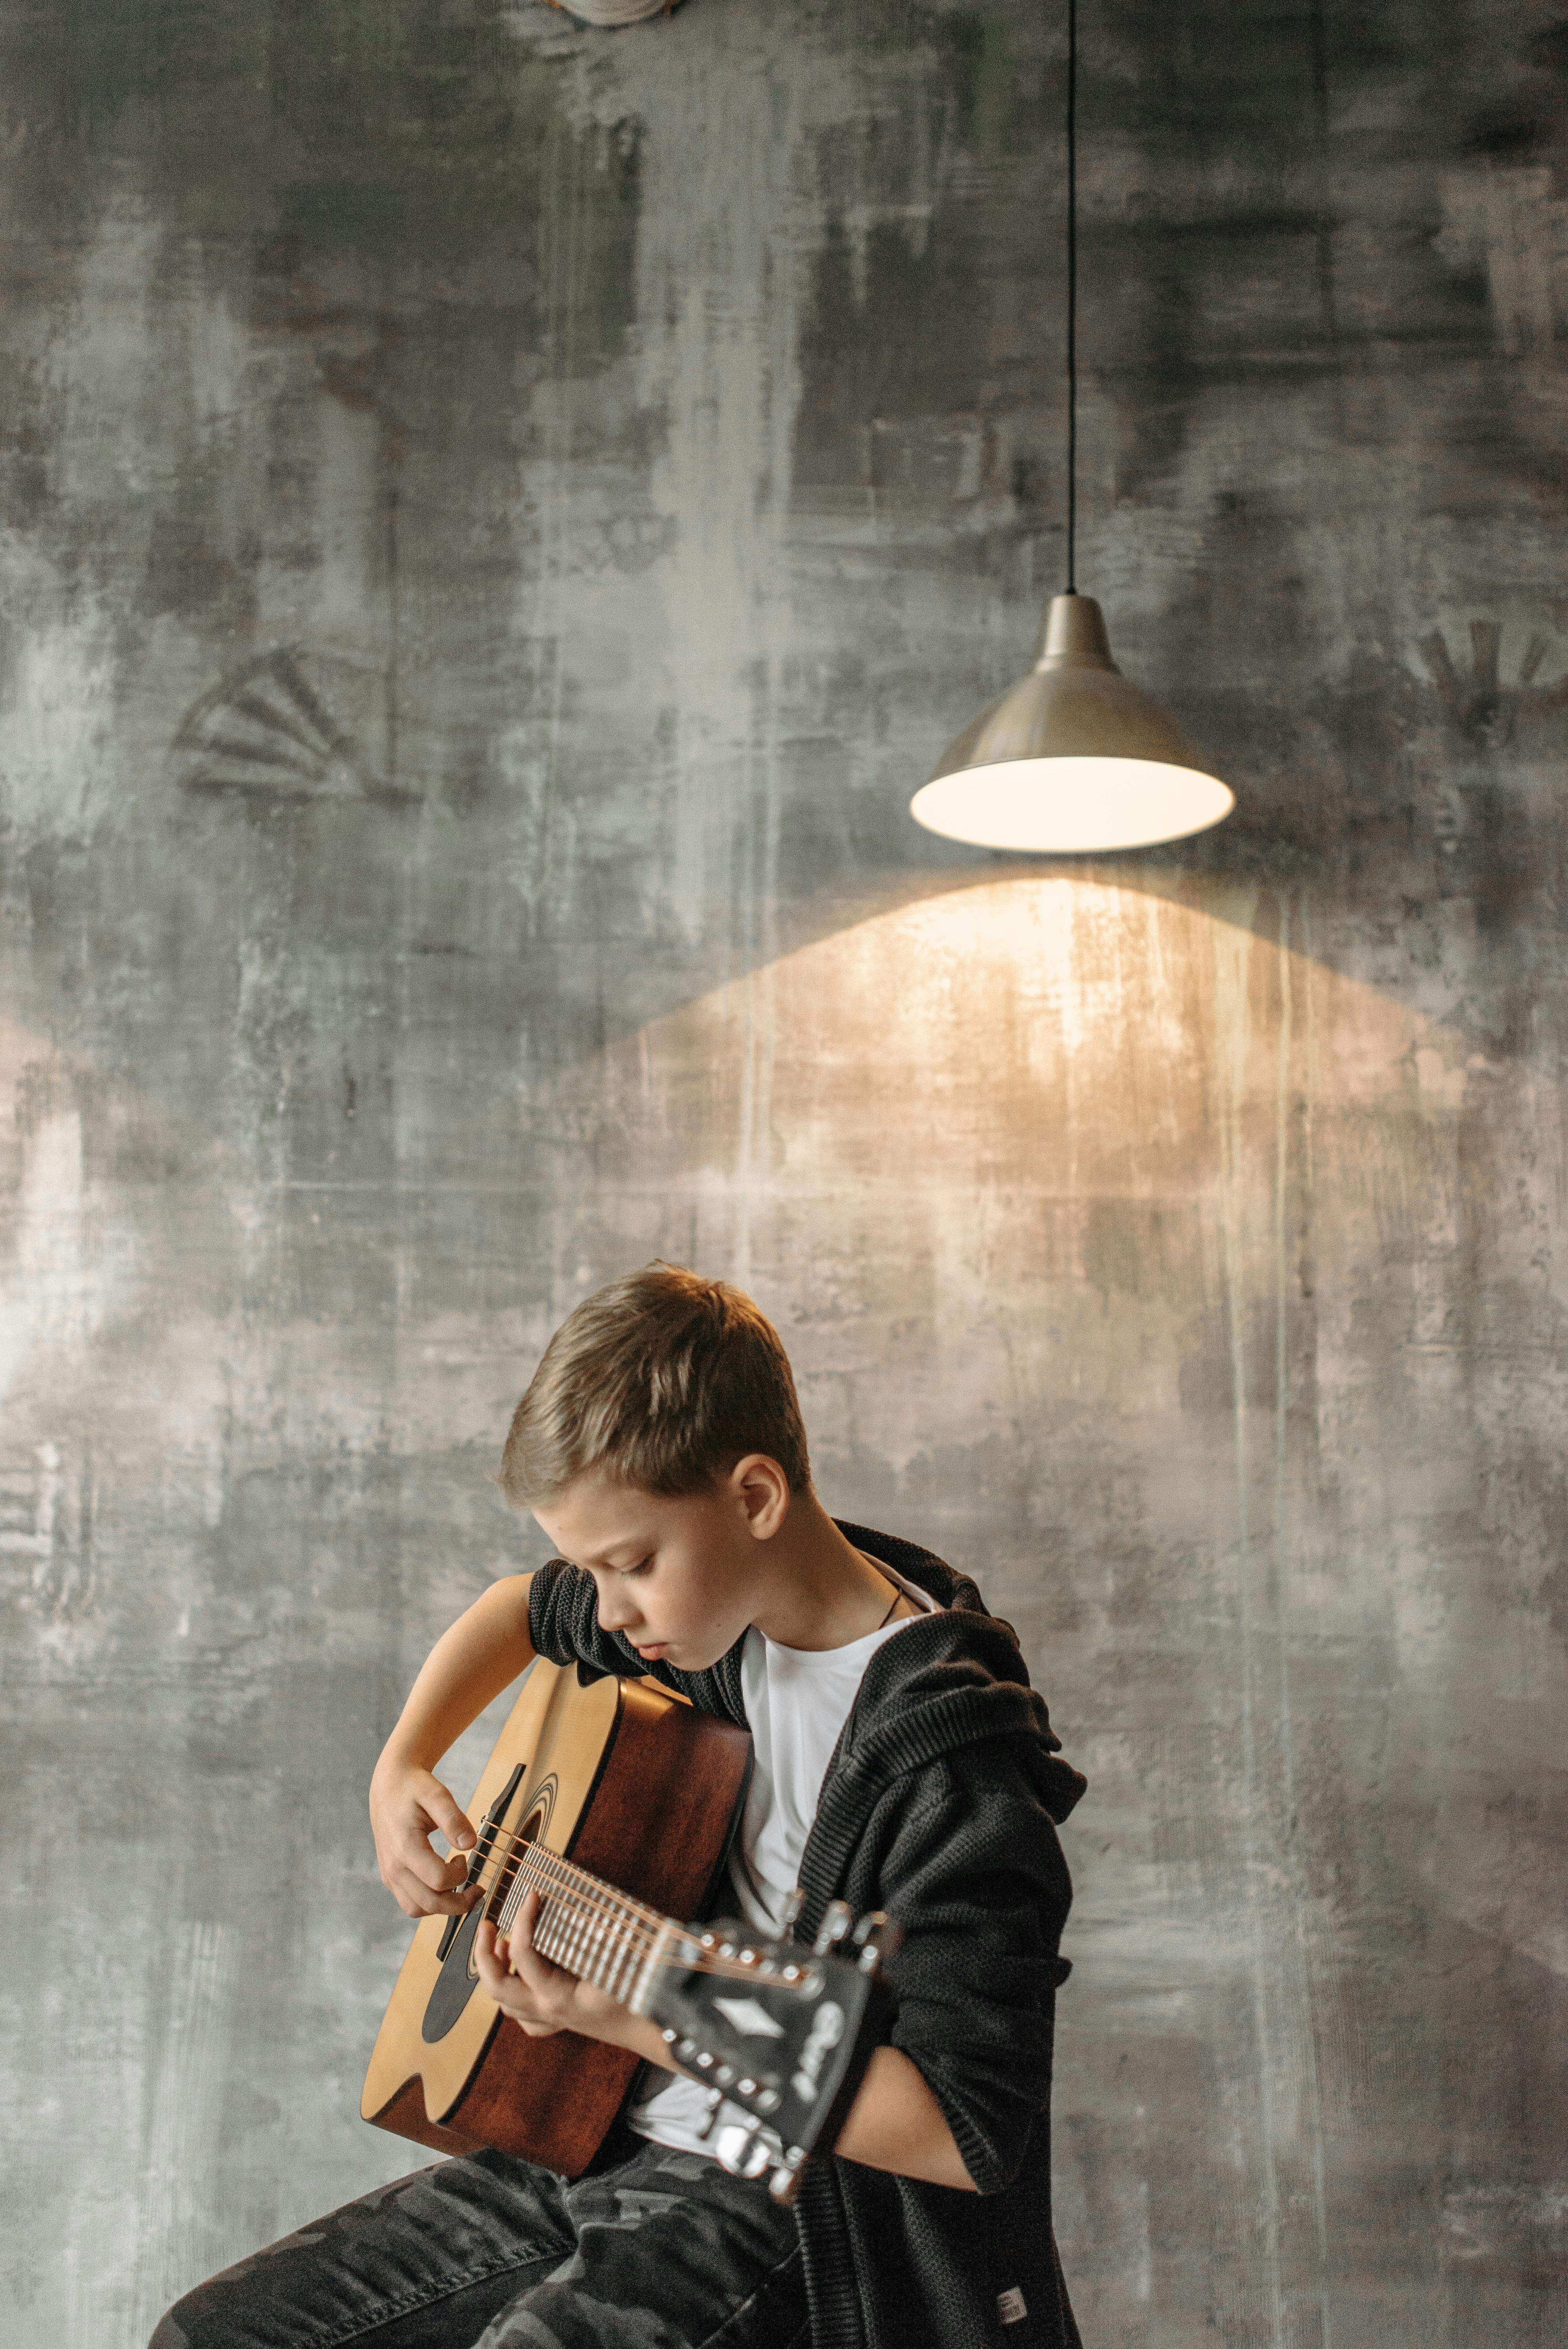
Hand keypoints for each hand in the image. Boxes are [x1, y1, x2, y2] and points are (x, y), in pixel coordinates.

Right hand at [369, 1756, 478, 1917]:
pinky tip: (442, 1884)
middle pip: (429, 1903)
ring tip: (458, 1888)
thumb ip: (454, 1819)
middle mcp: (393, 1867)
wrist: (388, 1786)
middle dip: (458, 1903)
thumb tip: (471, 1844)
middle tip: (476, 1889)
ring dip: (442, 1907)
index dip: (460, 1875)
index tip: (464, 1857)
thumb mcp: (437, 1795)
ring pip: (416, 1909)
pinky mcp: (390, 1877)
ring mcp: (389, 1874)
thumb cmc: (414, 1788)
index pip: (438, 1880)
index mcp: (405, 1847)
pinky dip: (428, 1902)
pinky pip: (409, 1902)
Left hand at [474, 1890, 630, 2045]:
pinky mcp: (559, 2022)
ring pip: (506, 2005)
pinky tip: (522, 1978)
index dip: (523, 1920)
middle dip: (483, 1955)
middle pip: (497, 1987)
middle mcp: (547, 2011)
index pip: (523, 1955)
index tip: (531, 1895)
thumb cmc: (638, 1996)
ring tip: (501, 1945)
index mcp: (557, 1996)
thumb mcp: (617, 1959)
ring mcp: (551, 2020)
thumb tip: (578, 1901)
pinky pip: (525, 2017)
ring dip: (497, 1974)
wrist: (651, 2031)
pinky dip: (515, 1997)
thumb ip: (596, 1934)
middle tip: (487, 1925)